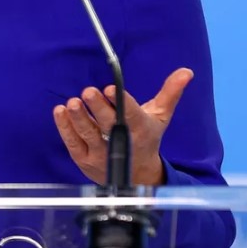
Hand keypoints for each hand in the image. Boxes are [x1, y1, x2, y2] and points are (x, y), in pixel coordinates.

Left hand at [52, 68, 193, 185]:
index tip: (109, 88)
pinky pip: (73, 143)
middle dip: (98, 108)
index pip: (130, 115)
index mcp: (140, 129)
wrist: (136, 177)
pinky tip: (60, 111)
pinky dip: (65, 128)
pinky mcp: (84, 159)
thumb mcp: (160, 116)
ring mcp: (100, 154)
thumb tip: (186, 71)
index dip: (120, 102)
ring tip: (72, 103)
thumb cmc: (146, 138)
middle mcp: (120, 143)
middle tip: (88, 91)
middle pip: (107, 125)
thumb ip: (170, 93)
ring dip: (79, 118)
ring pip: (88, 135)